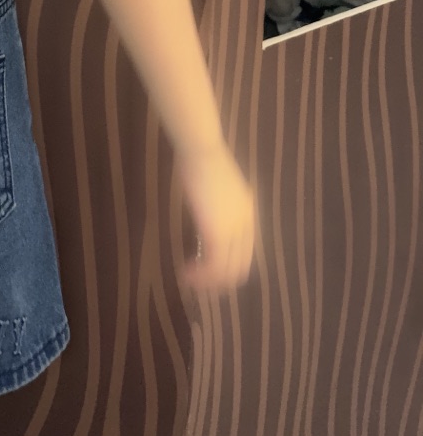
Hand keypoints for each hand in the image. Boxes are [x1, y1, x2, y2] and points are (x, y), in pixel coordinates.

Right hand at [177, 144, 255, 291]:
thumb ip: (218, 201)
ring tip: (189, 282)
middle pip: (239, 266)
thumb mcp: (217, 183)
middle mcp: (246, 225)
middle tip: (200, 285)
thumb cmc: (202, 157)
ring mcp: (234, 231)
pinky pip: (212, 265)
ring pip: (225, 270)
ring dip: (207, 281)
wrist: (201, 149)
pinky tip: (186, 272)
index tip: (209, 271)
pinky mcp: (217, 233)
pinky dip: (200, 274)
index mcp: (248, 212)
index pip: (245, 251)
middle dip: (220, 281)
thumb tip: (208, 212)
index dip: (228, 266)